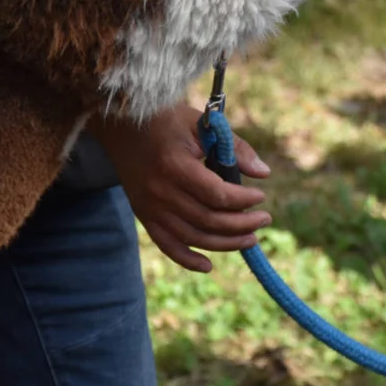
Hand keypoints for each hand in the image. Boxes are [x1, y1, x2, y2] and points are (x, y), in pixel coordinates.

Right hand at [96, 102, 272, 271]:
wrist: (120, 125)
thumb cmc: (167, 119)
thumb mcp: (203, 124)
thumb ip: (234, 147)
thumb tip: (263, 173)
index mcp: (175, 166)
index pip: (217, 194)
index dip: (243, 200)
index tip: (261, 196)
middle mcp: (160, 191)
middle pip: (207, 219)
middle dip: (241, 224)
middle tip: (264, 220)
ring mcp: (149, 206)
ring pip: (191, 236)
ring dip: (225, 243)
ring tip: (251, 238)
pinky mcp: (143, 214)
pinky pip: (166, 244)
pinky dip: (187, 259)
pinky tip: (208, 266)